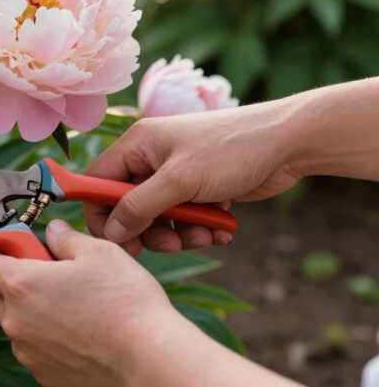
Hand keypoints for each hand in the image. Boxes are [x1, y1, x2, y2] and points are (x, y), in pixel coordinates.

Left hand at [0, 220, 178, 385]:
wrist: (149, 358)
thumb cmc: (126, 303)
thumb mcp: (99, 253)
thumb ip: (66, 238)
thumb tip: (52, 232)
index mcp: (21, 285)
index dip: (2, 252)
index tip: (23, 249)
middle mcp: (16, 321)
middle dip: (16, 283)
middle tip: (52, 277)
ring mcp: (28, 352)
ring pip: (16, 326)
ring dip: (32, 313)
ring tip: (73, 307)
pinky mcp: (44, 375)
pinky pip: (35, 351)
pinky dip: (48, 340)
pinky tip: (81, 333)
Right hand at [85, 101, 302, 253]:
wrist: (289, 142)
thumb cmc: (230, 150)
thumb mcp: (179, 181)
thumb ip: (139, 207)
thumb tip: (112, 232)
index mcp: (137, 145)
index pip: (98, 182)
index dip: (102, 214)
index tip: (119, 242)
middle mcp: (151, 158)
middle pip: (129, 206)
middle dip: (150, 230)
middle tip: (172, 244)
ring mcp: (176, 174)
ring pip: (160, 217)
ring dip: (181, 233)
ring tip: (207, 234)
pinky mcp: (200, 188)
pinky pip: (186, 218)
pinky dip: (201, 228)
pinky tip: (223, 230)